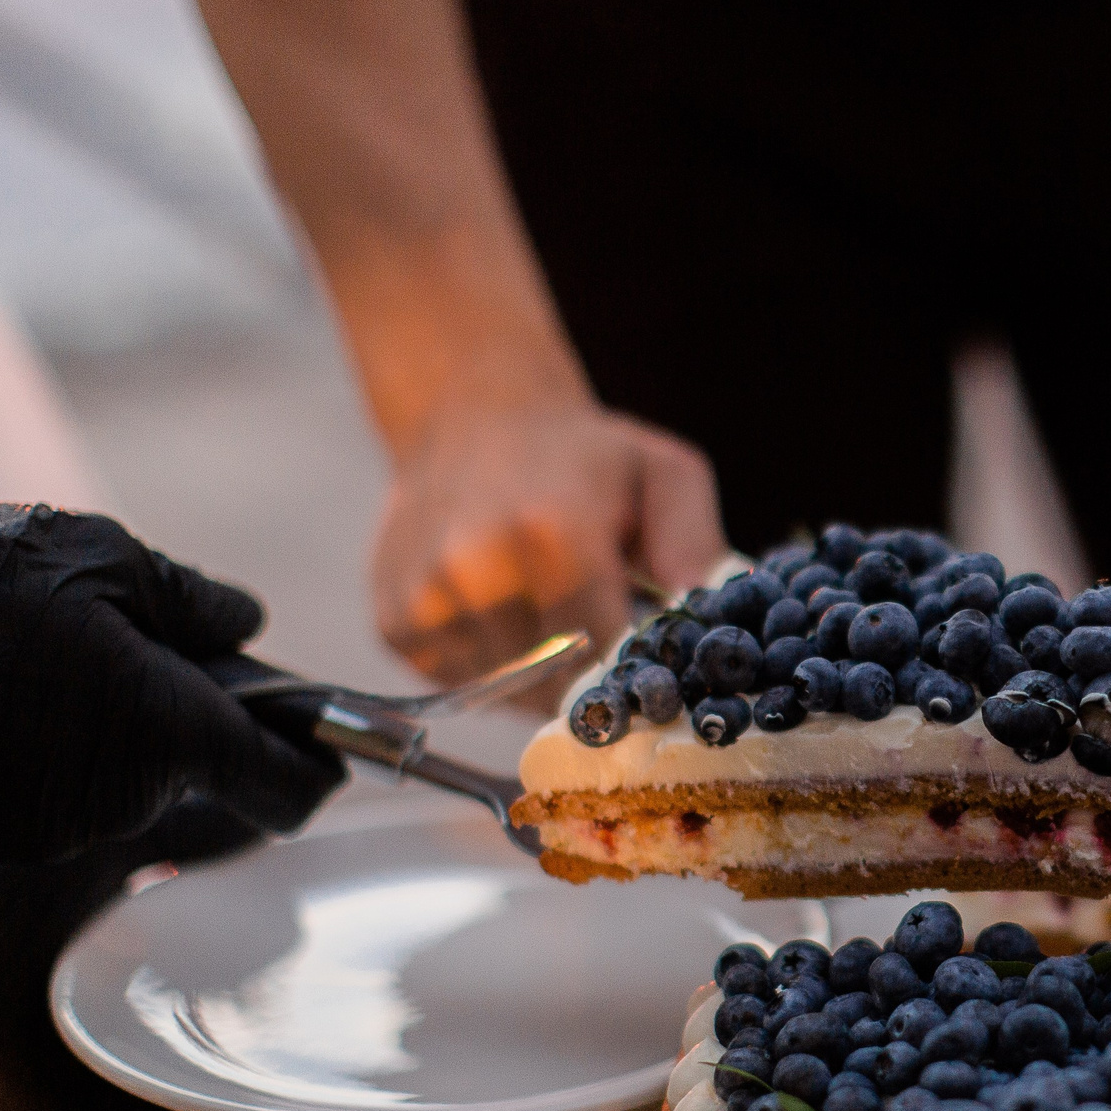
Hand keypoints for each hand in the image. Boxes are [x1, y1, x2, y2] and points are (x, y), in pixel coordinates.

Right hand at [0, 504, 343, 860]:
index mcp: (171, 732)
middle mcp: (125, 800)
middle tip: (135, 653)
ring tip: (50, 667)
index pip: (287, 786)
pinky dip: (45, 764)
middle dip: (183, 722)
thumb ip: (197, 602)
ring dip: (109, 740)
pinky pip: (48, 805)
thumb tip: (249, 623)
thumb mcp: (107, 558)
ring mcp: (54, 832)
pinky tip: (0, 704)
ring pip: (117, 788)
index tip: (333, 751)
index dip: (319, 768)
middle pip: (192, 773)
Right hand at [372, 391, 725, 690]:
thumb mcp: (663, 474)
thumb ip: (699, 546)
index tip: (650, 668)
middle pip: (555, 686)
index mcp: (554, 533)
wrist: (472, 416)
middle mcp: (477, 569)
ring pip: (507, 694)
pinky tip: (504, 613)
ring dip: (539, 676)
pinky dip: (491, 669)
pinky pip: (460, 687)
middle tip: (604, 638)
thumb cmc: (583, 456)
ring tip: (549, 612)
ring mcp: (426, 600)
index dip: (633, 674)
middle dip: (590, 679)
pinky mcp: (395, 624)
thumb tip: (715, 618)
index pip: (606, 657)